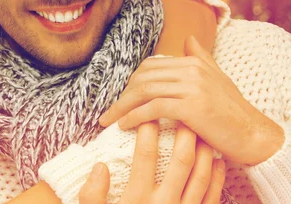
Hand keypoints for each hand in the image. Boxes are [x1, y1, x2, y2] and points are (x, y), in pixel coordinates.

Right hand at [78, 122, 225, 203]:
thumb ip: (92, 194)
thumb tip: (101, 166)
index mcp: (137, 199)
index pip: (145, 156)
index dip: (146, 130)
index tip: (145, 113)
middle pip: (180, 162)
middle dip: (182, 133)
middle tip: (181, 112)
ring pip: (202, 177)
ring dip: (204, 151)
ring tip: (201, 130)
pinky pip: (213, 198)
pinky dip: (217, 177)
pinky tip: (217, 161)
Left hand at [99, 35, 283, 164]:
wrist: (254, 135)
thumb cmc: (233, 110)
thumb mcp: (217, 78)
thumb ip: (200, 57)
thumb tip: (188, 39)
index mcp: (193, 62)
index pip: (150, 66)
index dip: (131, 82)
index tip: (120, 98)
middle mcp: (191, 69)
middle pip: (143, 77)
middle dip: (122, 95)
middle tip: (109, 111)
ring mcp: (192, 86)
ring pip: (145, 91)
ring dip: (122, 107)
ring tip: (109, 120)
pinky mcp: (192, 106)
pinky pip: (154, 108)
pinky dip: (135, 116)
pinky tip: (124, 125)